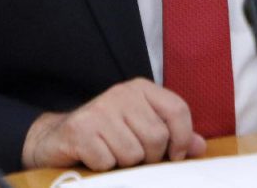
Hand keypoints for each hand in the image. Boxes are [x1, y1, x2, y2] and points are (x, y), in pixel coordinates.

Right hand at [22, 78, 206, 170]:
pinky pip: (109, 162)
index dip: (182, 139)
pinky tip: (95, 157)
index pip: (177, 110)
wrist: (57, 137)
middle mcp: (121, 93)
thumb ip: (173, 136)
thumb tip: (200, 147)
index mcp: (141, 88)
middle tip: (133, 156)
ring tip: (112, 154)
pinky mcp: (81, 130)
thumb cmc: (107, 135)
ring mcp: (100, 110)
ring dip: (125, 164)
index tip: (173, 156)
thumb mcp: (142, 128)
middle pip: (157, 137)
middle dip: (149, 157)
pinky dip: (104, 168)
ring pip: (133, 153)